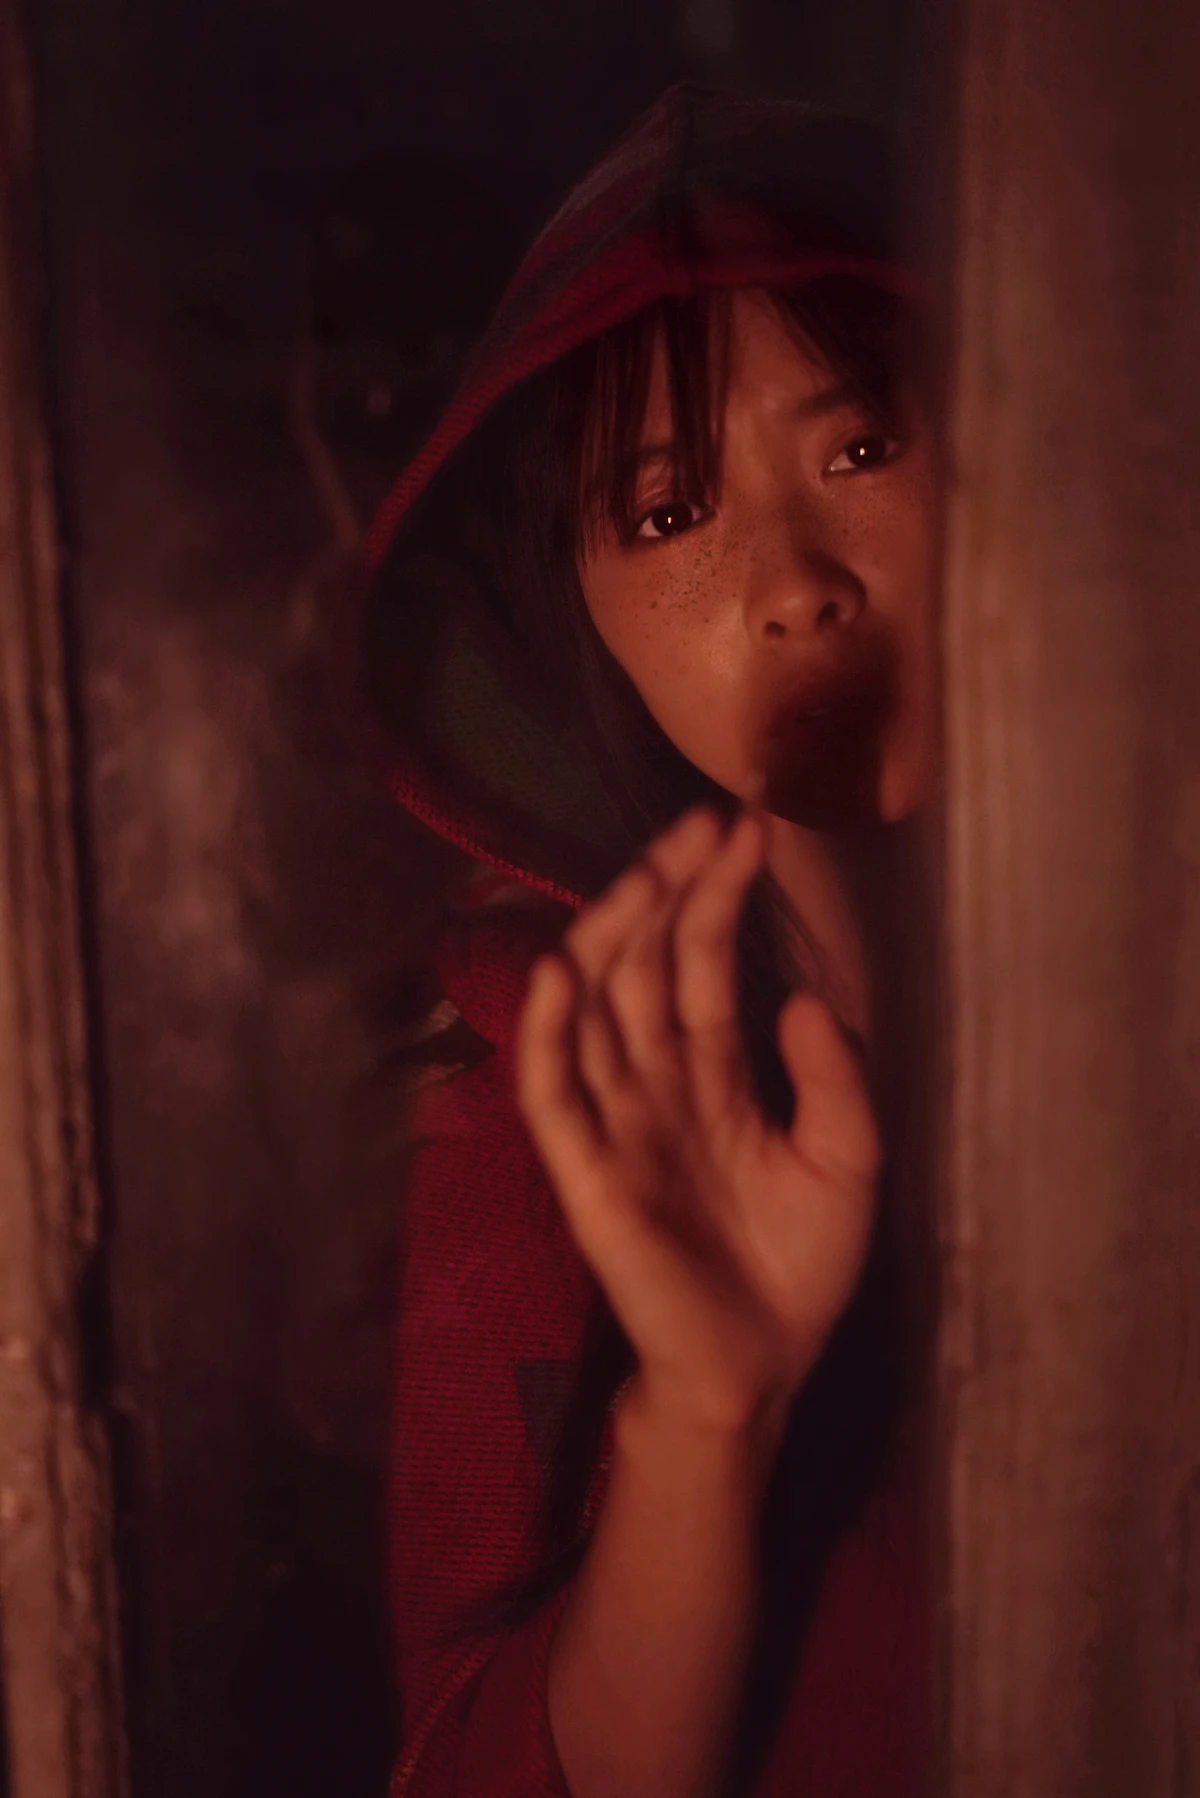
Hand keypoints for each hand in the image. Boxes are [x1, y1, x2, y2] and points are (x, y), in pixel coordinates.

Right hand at [514, 804, 881, 1436]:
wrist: (758, 1369)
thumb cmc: (795, 1268)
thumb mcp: (845, 1162)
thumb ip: (832, 1080)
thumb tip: (801, 997)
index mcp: (713, 1074)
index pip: (705, 965)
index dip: (720, 898)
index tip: (748, 829)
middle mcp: (656, 1083)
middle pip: (646, 967)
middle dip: (669, 892)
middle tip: (700, 824)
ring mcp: (616, 1122)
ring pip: (597, 1008)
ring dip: (616, 935)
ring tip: (651, 868)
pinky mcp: (587, 1172)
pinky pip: (555, 1092)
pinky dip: (550, 1030)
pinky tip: (563, 970)